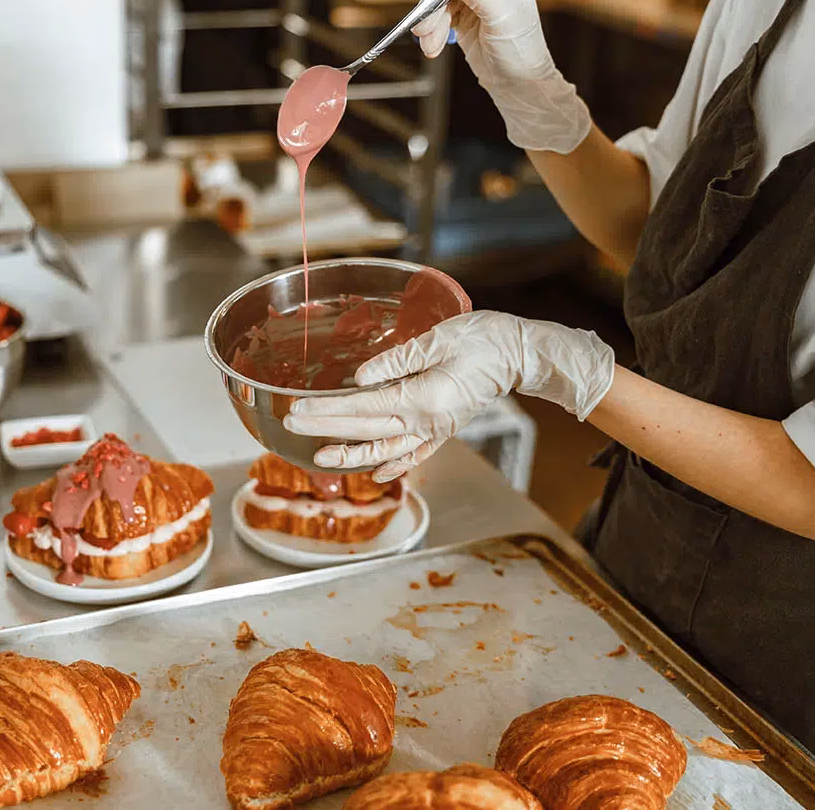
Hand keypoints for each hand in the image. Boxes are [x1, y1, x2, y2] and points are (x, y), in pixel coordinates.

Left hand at [284, 311, 615, 480]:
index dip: (326, 410)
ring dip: (352, 456)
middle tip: (292, 426)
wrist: (522, 354)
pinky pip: (415, 454)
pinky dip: (393, 466)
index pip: (362, 407)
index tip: (297, 409)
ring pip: (386, 450)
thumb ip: (395, 360)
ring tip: (321, 459)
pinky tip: (374, 474)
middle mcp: (426, 421)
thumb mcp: (437, 340)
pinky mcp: (445, 429)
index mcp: (421, 397)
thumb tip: (359, 378)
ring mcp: (436, 429)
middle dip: (326, 429)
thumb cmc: (483, 339)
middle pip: (366, 429)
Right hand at [412, 0, 591, 152]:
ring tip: (429, 42)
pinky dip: (433, 32)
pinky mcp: (461, 17)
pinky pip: (439, 18)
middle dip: (433, 1)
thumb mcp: (500, 15)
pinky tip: (432, 46)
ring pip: (440, 0)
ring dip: (430, 22)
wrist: (517, 82)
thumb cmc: (521, 48)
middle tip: (422, 18)